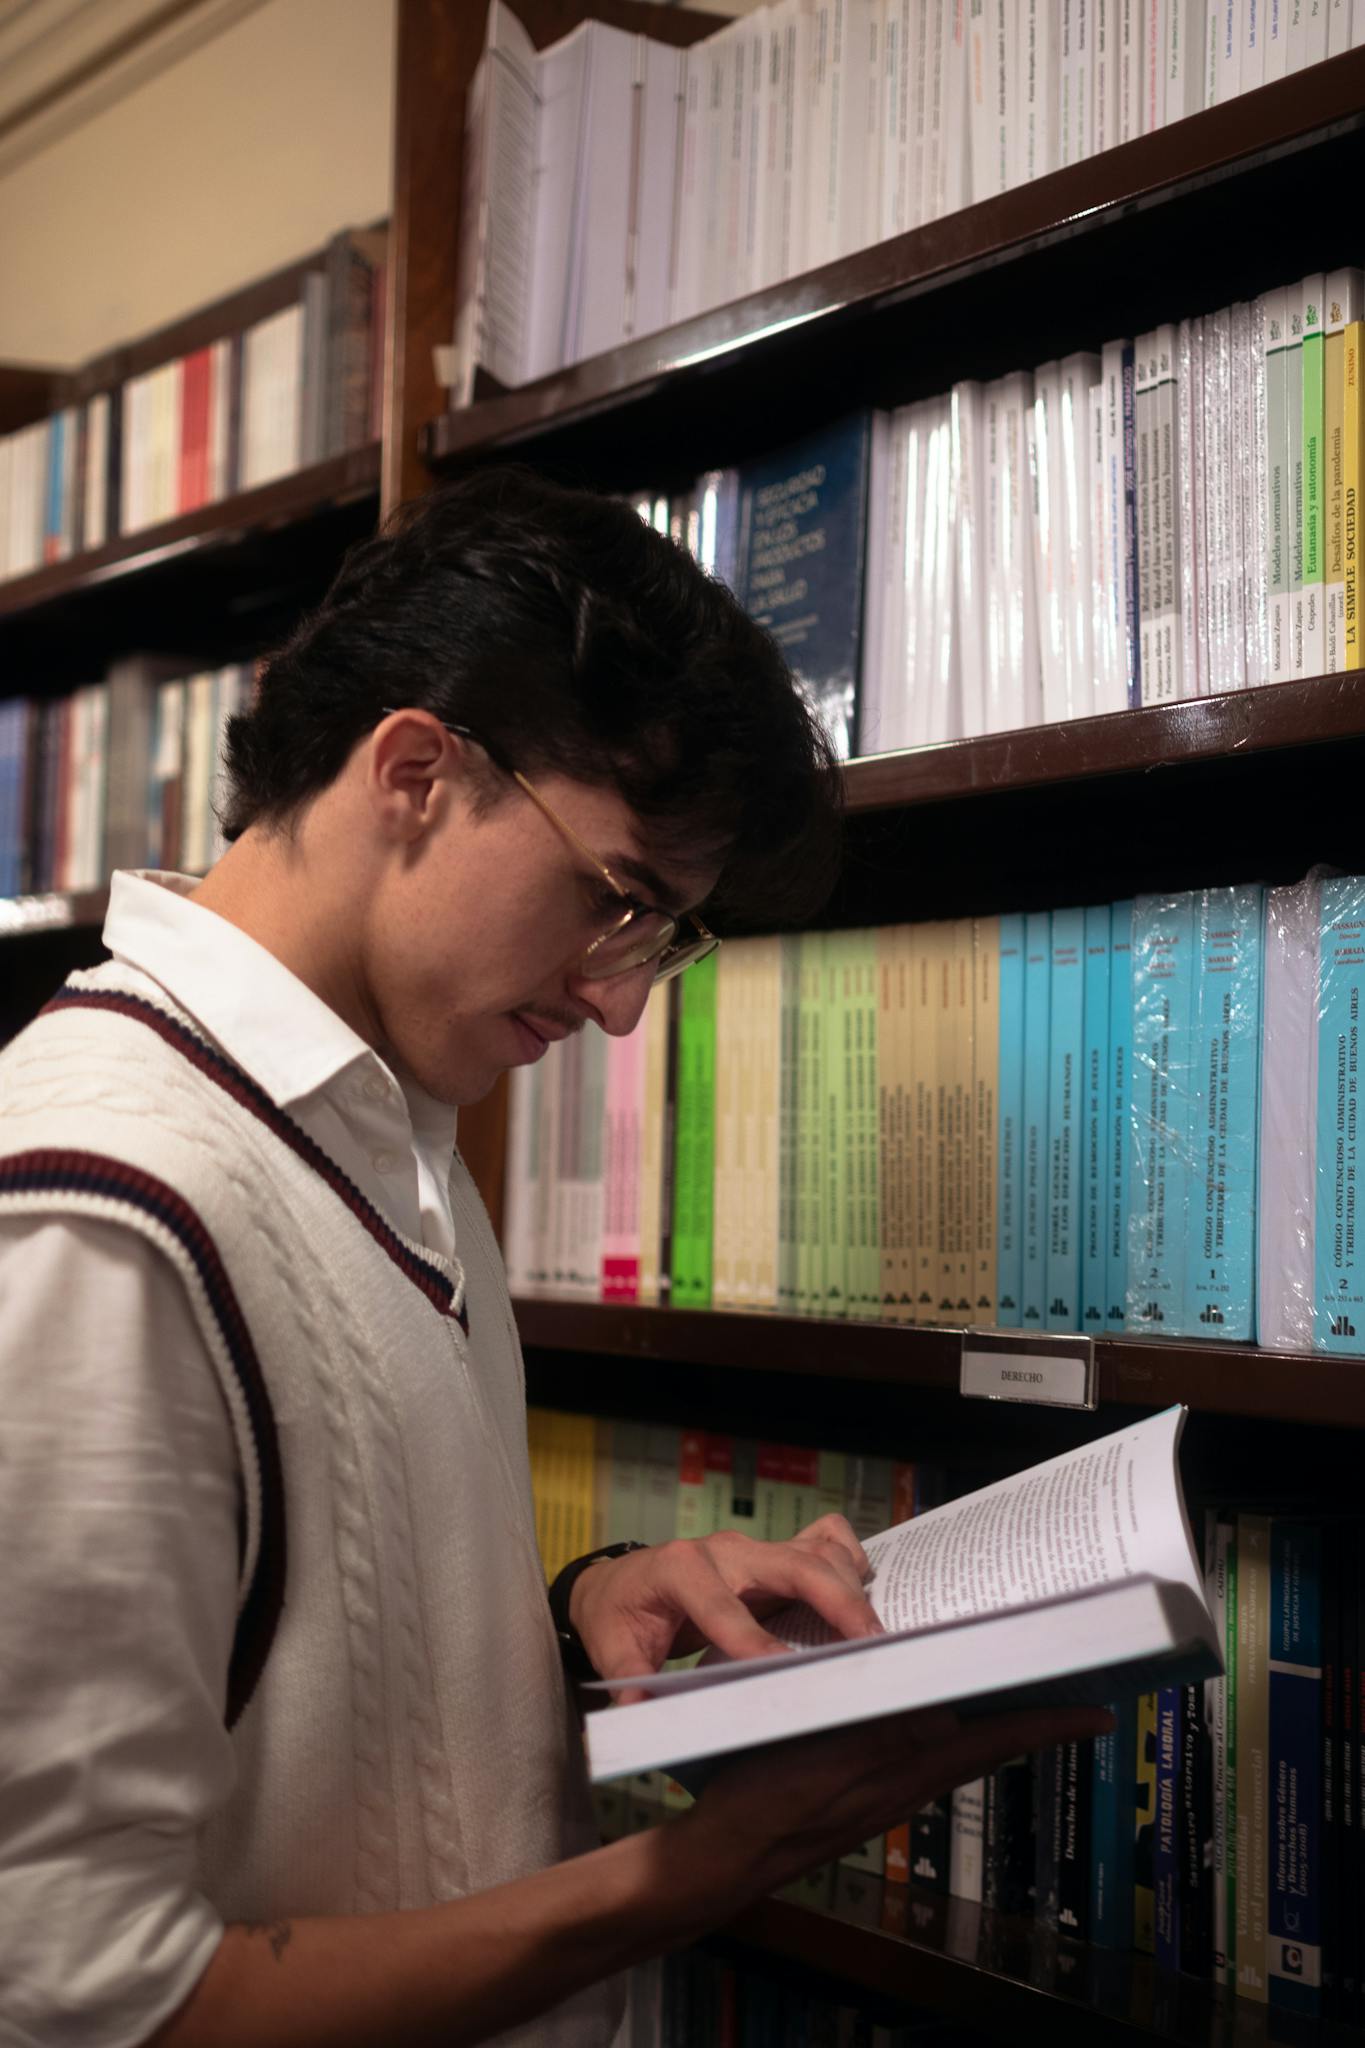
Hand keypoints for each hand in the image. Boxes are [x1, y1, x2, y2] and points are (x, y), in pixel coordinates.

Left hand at [569, 1515, 880, 1700]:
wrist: (621, 1582)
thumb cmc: (620, 1615)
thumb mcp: (612, 1648)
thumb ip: (627, 1680)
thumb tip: (636, 1712)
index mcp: (680, 1569)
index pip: (721, 1604)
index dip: (752, 1638)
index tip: (783, 1671)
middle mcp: (725, 1550)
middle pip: (793, 1564)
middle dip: (835, 1602)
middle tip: (870, 1646)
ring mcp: (754, 1549)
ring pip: (817, 1551)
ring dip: (851, 1587)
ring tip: (878, 1635)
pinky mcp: (773, 1554)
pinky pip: (823, 1539)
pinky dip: (850, 1560)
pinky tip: (869, 1593)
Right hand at [679, 1700, 1116, 1911]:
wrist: (726, 1853)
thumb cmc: (769, 1799)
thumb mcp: (828, 1753)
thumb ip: (886, 1731)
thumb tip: (946, 1711)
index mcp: (909, 1769)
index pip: (995, 1741)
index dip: (1048, 1727)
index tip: (1096, 1714)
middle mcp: (907, 1780)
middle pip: (984, 1743)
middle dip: (1026, 1716)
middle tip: (1063, 1686)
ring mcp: (883, 1788)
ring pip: (954, 1747)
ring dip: (986, 1718)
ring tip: (1008, 1685)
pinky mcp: (857, 1787)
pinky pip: (917, 1750)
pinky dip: (940, 1724)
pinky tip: (923, 1705)